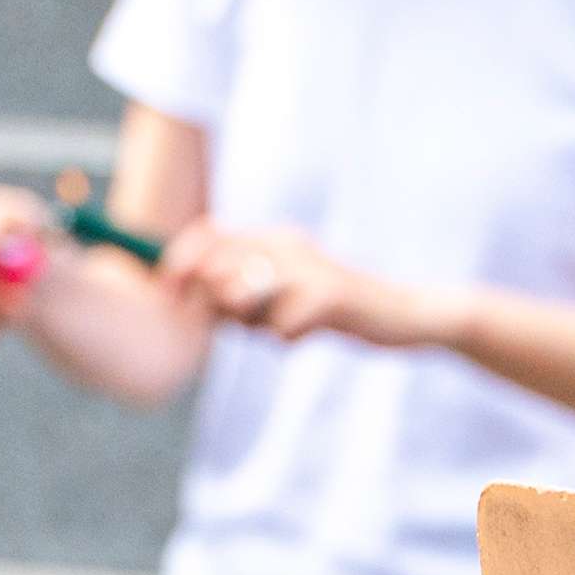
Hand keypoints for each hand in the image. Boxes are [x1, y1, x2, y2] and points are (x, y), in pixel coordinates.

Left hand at [161, 221, 465, 352]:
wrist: (405, 315)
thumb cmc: (339, 311)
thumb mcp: (285, 296)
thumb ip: (241, 295)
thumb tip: (193, 300)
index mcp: (275, 239)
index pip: (208, 235)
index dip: (179, 262)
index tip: (169, 291)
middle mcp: (287, 244)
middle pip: (217, 271)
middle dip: (221, 306)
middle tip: (254, 321)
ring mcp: (307, 268)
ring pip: (241, 298)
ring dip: (254, 323)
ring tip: (285, 325)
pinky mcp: (327, 296)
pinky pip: (278, 328)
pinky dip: (288, 339)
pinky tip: (315, 332)